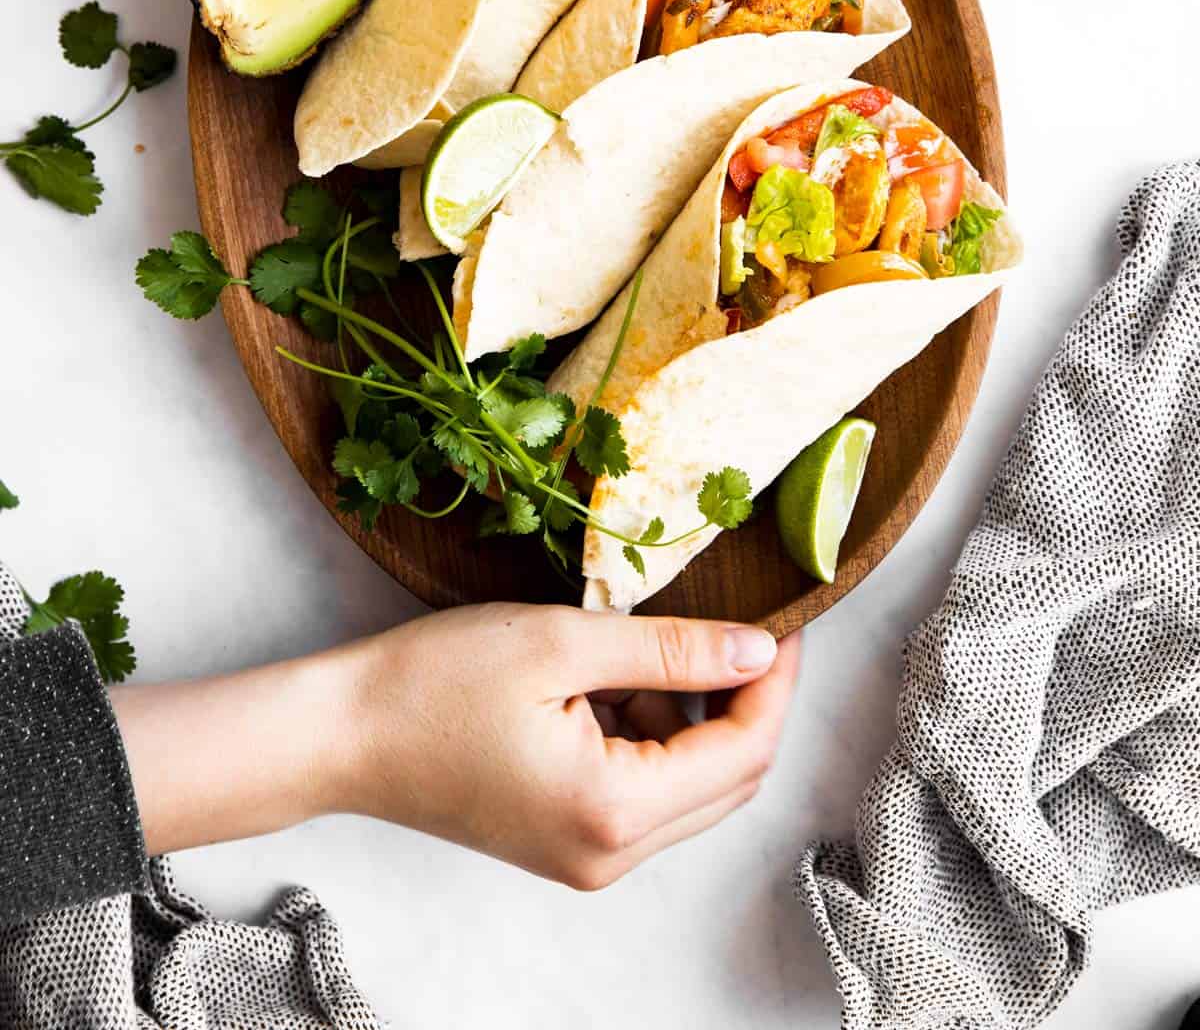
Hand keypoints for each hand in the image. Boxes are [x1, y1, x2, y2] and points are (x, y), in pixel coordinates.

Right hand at [113, 604, 800, 889]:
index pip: (744, 751)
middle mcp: (611, 855)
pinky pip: (644, 792)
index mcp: (615, 811)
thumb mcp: (563, 643)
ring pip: (689, 786)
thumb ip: (672, 650)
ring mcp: (588, 857)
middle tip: (740, 623)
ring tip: (640, 649)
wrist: (341, 734)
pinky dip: (649, 734)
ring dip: (691, 715)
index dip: (776, 682)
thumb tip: (760, 649)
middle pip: (728, 780)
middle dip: (744, 700)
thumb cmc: (436, 681)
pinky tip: (608, 682)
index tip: (785, 619)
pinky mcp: (566, 842)